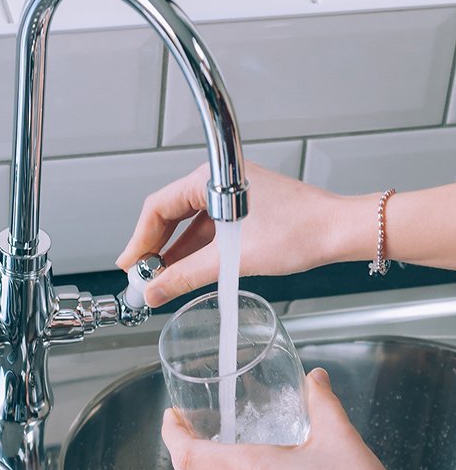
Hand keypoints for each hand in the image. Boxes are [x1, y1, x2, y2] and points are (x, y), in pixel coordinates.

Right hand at [116, 162, 344, 306]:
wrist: (340, 231)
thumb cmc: (300, 230)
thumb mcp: (235, 258)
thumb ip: (188, 275)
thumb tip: (156, 290)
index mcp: (211, 178)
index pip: (158, 207)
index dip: (139, 240)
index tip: (129, 266)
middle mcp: (219, 182)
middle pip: (171, 215)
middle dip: (155, 248)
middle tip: (142, 277)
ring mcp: (232, 197)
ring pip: (190, 225)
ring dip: (176, 253)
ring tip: (161, 280)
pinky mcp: (244, 212)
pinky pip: (210, 230)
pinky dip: (197, 251)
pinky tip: (188, 271)